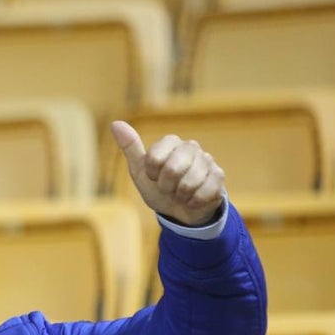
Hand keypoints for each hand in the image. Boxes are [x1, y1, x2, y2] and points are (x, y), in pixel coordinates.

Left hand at [111, 120, 225, 226]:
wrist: (179, 210)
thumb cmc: (158, 187)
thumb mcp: (140, 170)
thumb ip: (130, 147)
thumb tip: (115, 123)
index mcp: (170, 142)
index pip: (154, 158)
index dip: (152, 173)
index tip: (153, 176)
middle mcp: (191, 147)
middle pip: (172, 169)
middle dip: (166, 186)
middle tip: (167, 188)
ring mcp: (207, 160)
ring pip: (189, 183)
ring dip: (180, 196)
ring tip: (180, 193)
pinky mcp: (219, 176)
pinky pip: (205, 192)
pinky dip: (194, 202)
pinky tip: (193, 199)